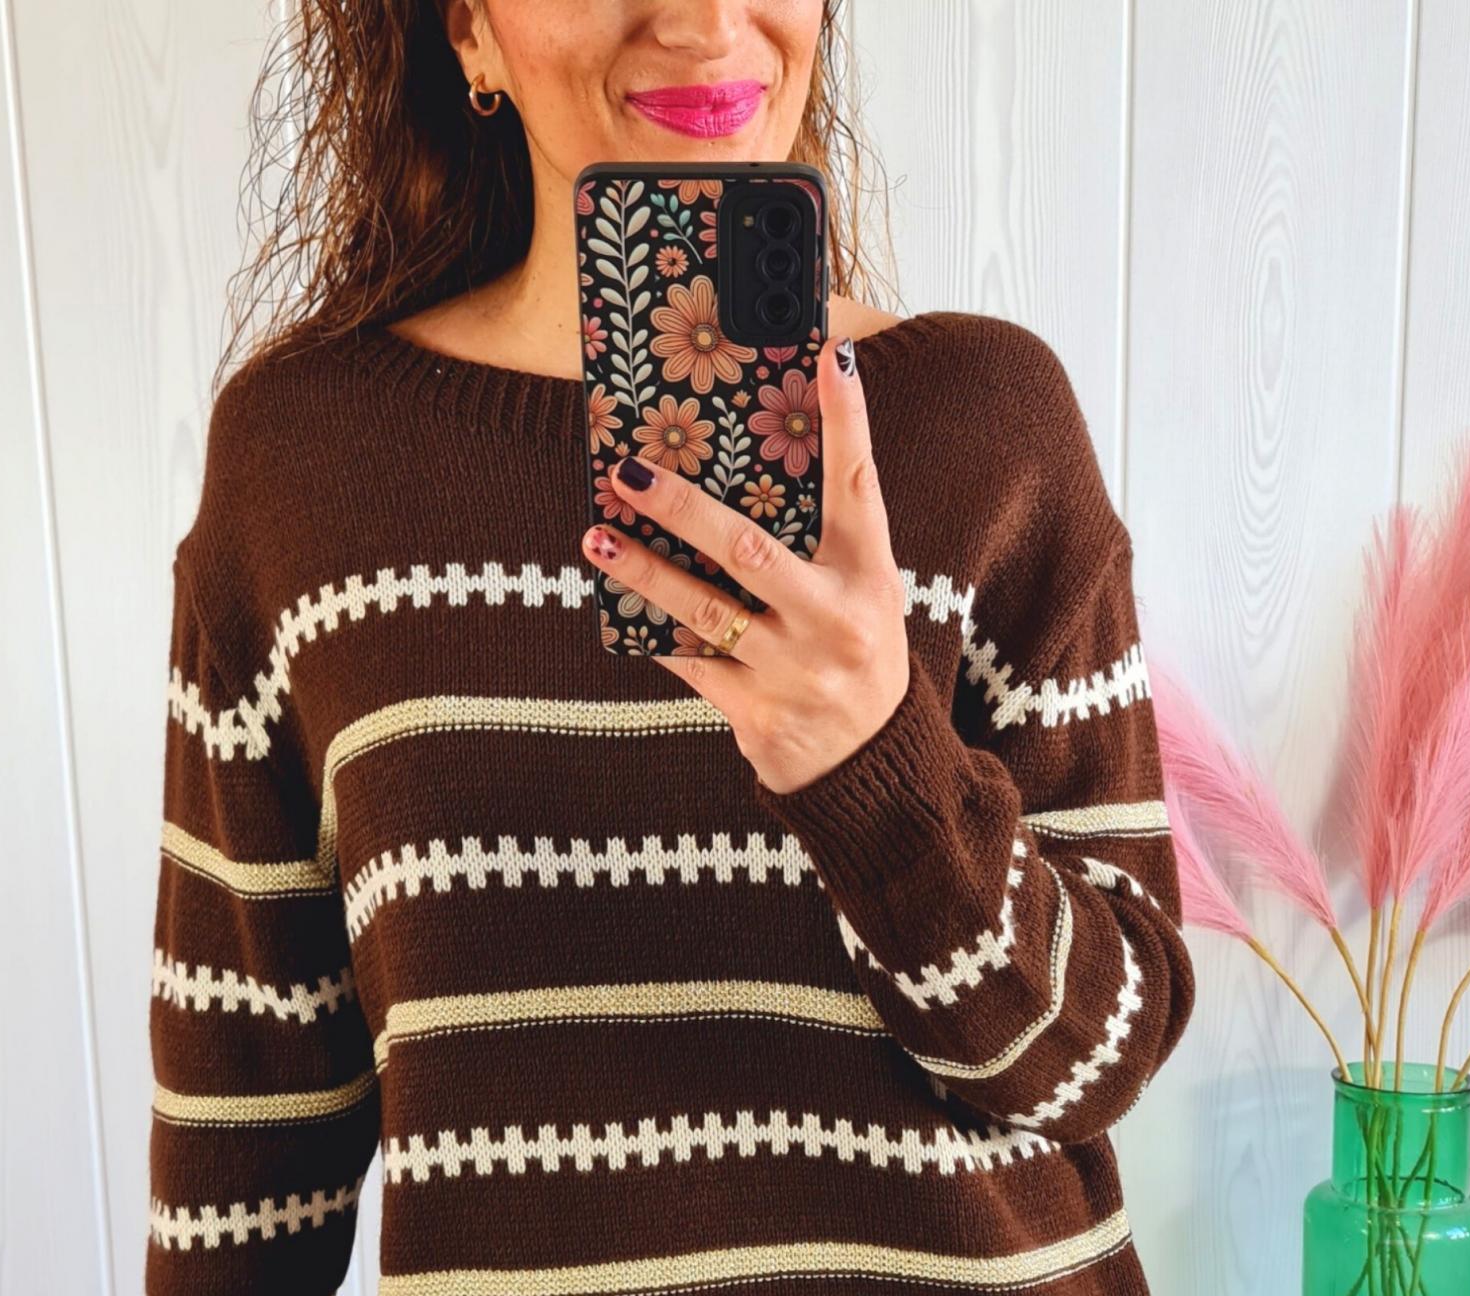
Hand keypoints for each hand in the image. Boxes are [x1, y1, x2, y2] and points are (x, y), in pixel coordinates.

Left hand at [580, 334, 910, 796]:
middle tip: (629, 471)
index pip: (858, 482)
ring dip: (645, 572)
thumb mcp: (861, 592)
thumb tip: (741, 465)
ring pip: (704, 611)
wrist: (871, 766)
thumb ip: (821, 537)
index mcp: (869, 575)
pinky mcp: (756, 712)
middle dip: (684, 509)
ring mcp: (793, 669)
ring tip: (598, 536)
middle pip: (751, 549)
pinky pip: (691, 663)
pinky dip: (653, 633)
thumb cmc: (853, 653)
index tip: (828, 354)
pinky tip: (616, 607)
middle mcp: (833, 619)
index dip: (847, 417)